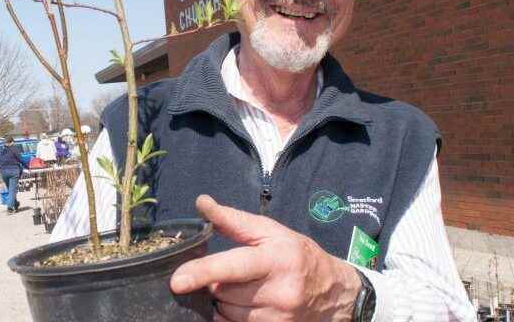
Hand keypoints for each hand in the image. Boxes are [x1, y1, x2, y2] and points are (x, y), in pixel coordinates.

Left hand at [170, 195, 360, 321]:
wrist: (337, 293)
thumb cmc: (298, 255)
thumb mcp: (271, 231)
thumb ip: (234, 220)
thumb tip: (202, 203)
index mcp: (276, 260)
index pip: (232, 267)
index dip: (202, 273)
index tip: (176, 281)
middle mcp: (278, 292)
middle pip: (223, 293)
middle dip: (218, 283)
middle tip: (236, 274)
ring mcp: (278, 318)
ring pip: (226, 312)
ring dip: (225, 301)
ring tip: (246, 288)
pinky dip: (231, 317)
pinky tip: (247, 305)